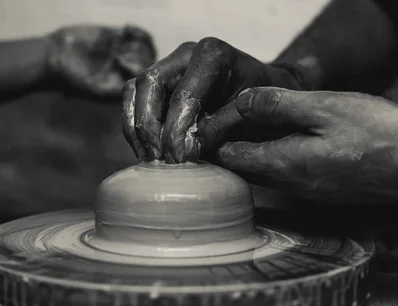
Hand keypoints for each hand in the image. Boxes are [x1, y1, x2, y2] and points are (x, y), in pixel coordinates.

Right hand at [45, 25, 155, 98]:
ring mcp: (121, 53)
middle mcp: (124, 70)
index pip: (144, 79)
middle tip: (119, 50)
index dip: (138, 68)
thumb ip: (114, 90)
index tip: (118, 61)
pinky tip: (127, 29)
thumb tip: (136, 88)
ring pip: (144, 48)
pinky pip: (135, 34)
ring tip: (126, 38)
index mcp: (122, 85)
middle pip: (147, 62)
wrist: (52, 58)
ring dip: (140, 42)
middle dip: (140, 55)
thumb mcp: (93, 89)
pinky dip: (137, 31)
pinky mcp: (114, 37)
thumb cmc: (70, 79)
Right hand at [121, 38, 309, 161]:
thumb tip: (187, 149)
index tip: (178, 159)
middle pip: (149, 84)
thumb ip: (219, 129)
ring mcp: (168, 66)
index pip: (182, 95)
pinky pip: (133, 101)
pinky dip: (134, 127)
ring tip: (149, 158)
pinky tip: (146, 151)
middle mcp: (185, 54)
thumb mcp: (249, 117)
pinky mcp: (158, 83)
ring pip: (134, 91)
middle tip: (158, 159)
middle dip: (149, 127)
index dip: (175, 131)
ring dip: (136, 128)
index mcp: (212, 55)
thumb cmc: (261, 107)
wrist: (264, 97)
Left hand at [213, 88, 397, 204]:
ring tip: (249, 127)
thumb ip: (278, 106)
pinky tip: (285, 140)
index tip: (209, 120)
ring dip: (251, 153)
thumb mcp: (325, 108)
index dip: (214, 137)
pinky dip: (273, 159)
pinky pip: (283, 177)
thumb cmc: (378, 136)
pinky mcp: (320, 192)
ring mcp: (304, 193)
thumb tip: (241, 102)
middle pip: (241, 169)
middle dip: (227, 147)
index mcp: (283, 164)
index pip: (229, 157)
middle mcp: (288, 186)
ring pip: (262, 174)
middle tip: (222, 123)